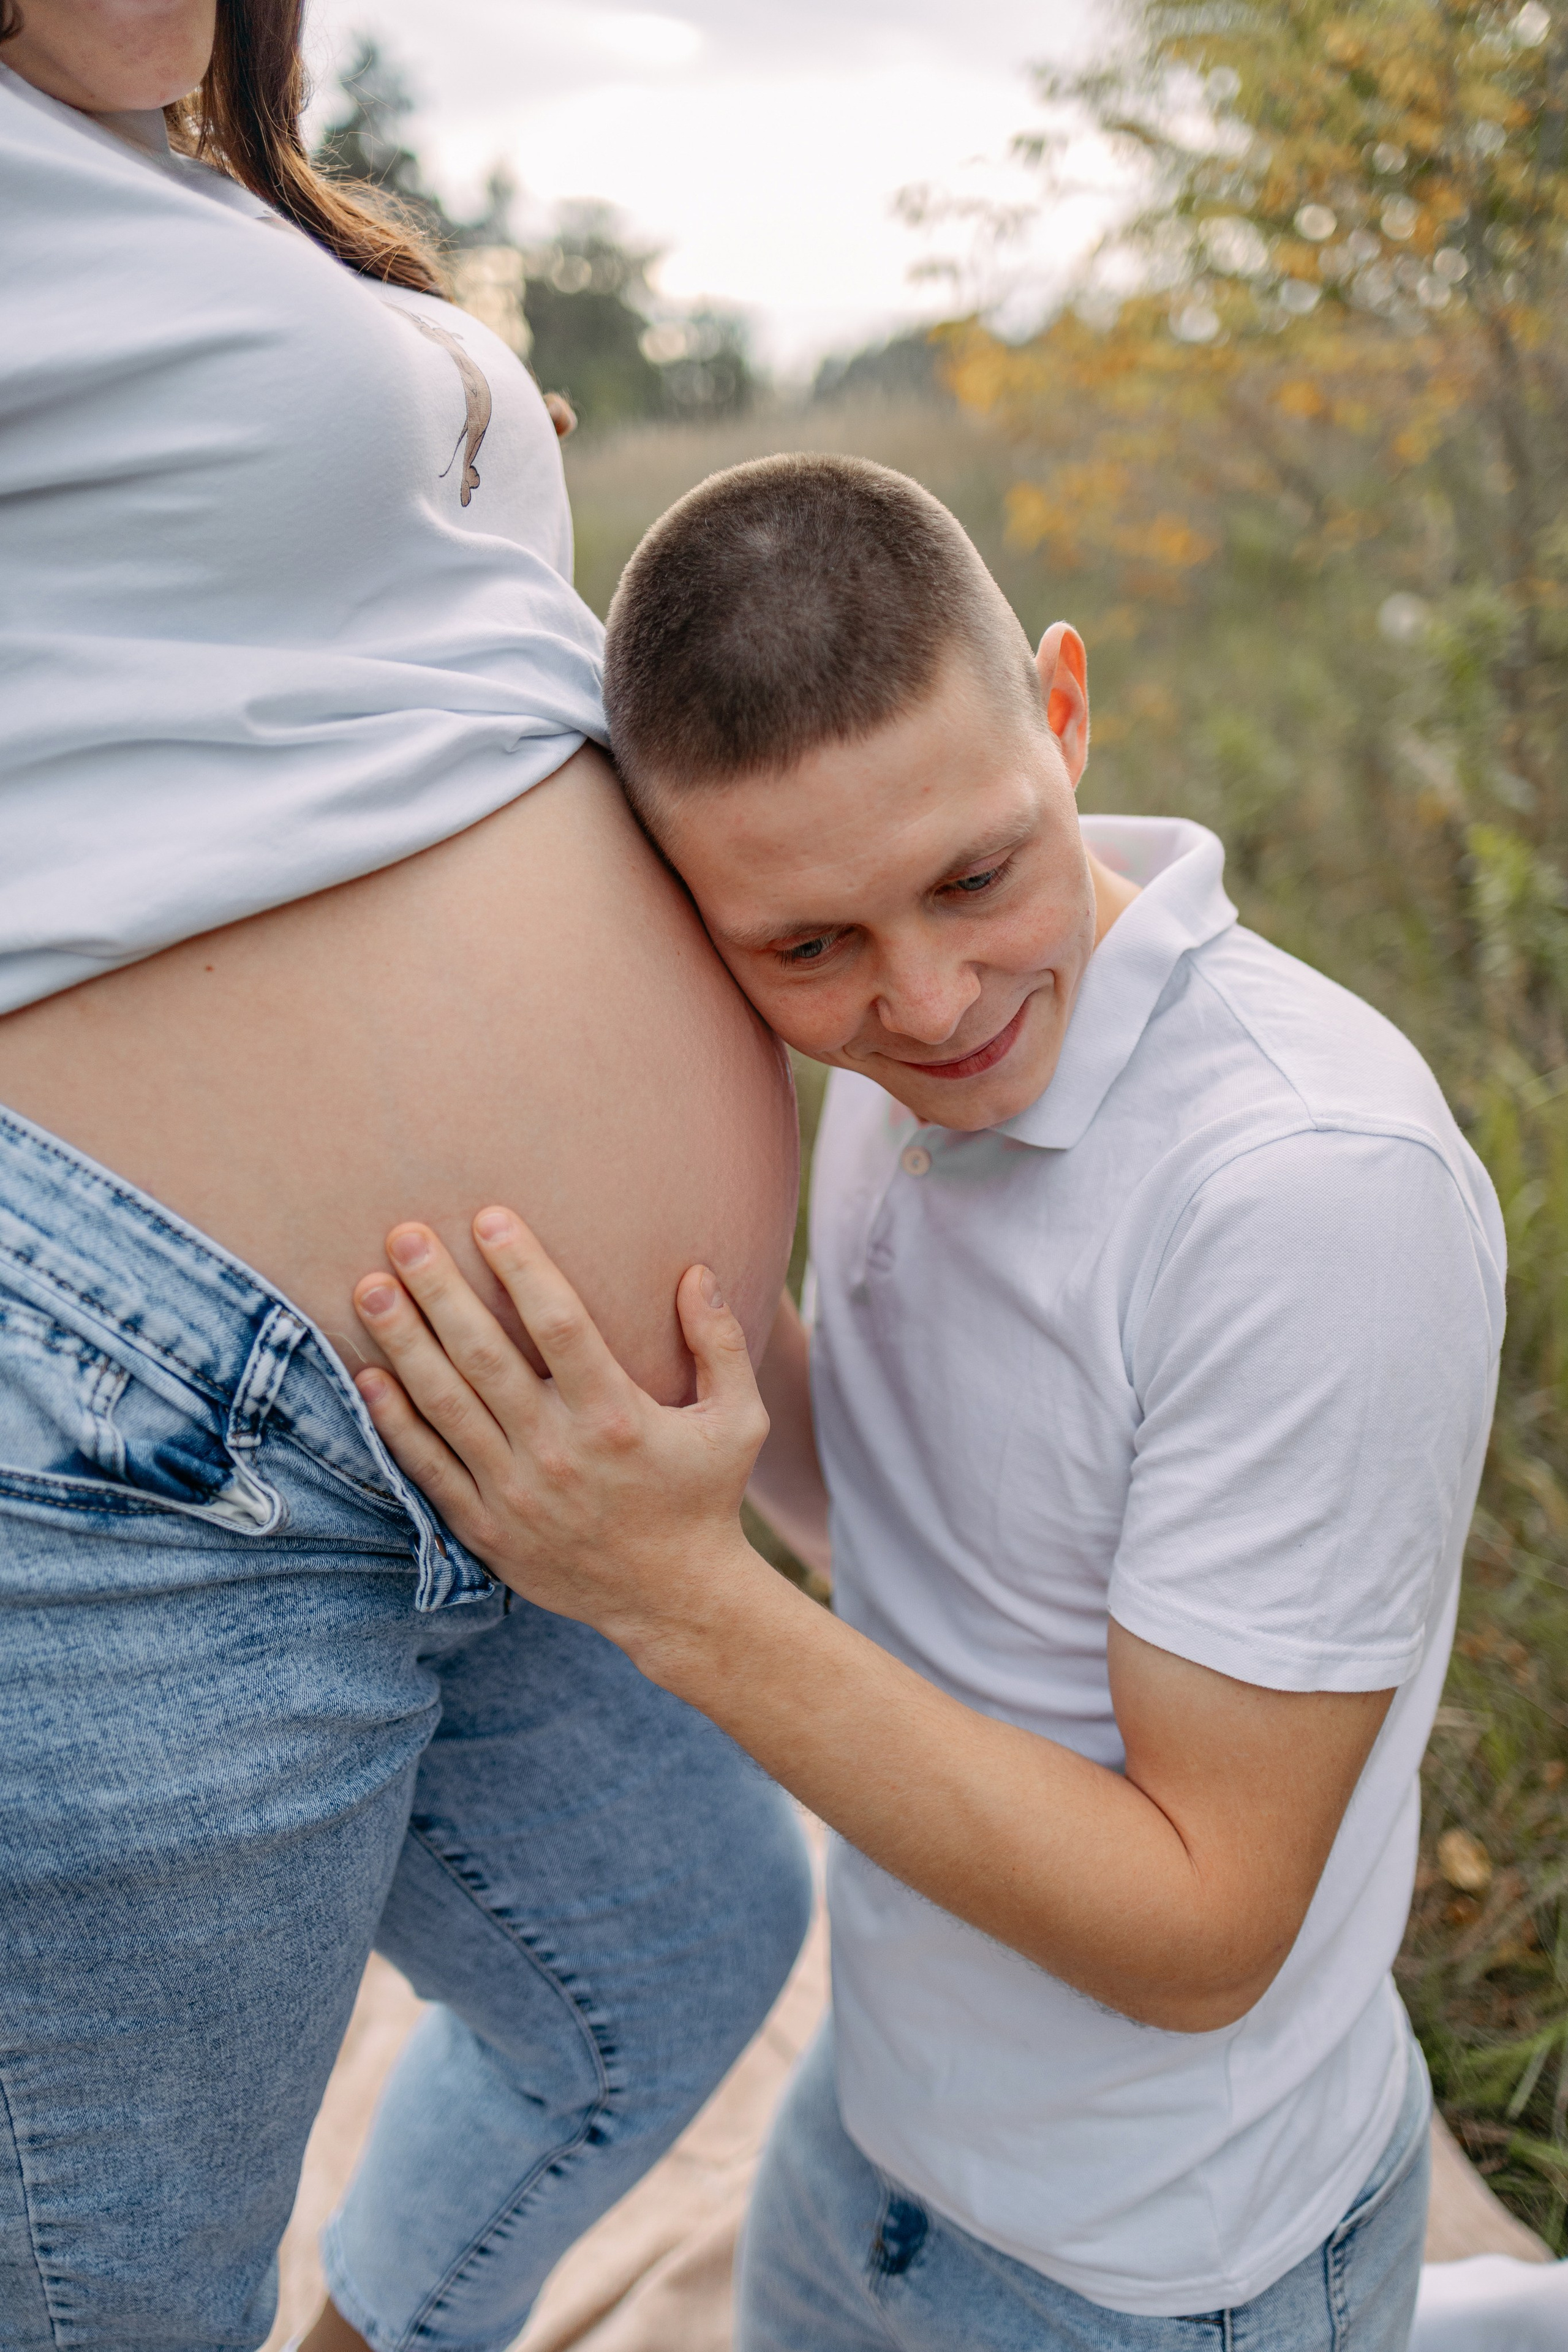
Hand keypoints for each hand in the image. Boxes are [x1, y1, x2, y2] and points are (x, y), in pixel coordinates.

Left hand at [352, 1210, 770, 1661]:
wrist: (672, 1601)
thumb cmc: (705, 1498)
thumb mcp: (738, 1421)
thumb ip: (722, 1343)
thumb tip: (698, 1270)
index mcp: (617, 1417)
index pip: (561, 1326)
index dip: (523, 1268)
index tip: (490, 1218)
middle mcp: (559, 1452)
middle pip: (485, 1358)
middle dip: (440, 1291)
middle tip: (405, 1234)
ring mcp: (515, 1493)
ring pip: (446, 1406)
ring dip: (405, 1343)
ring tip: (371, 1289)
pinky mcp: (486, 1528)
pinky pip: (428, 1468)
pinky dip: (393, 1422)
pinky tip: (367, 1375)